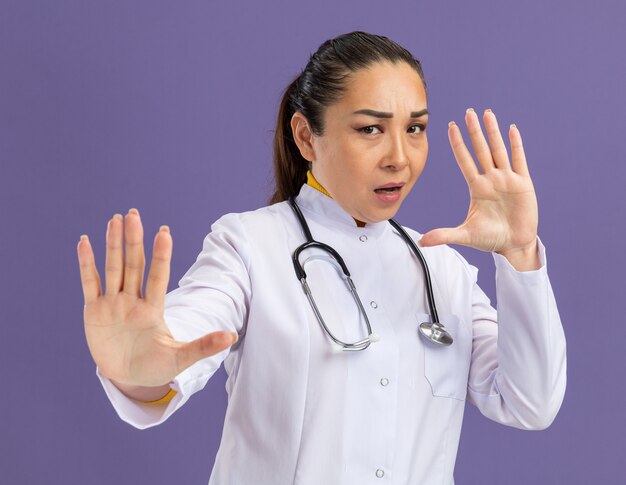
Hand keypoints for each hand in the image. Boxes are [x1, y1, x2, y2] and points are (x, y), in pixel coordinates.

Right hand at [77, 209, 236, 388]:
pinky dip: (86, 264)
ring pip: (113, 268)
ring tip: (116, 220)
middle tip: (134, 214)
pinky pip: (90, 283)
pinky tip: (85, 241)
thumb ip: (203, 346)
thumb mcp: (180, 358)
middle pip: (133, 265)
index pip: (158, 277)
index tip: (164, 232)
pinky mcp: (94, 311)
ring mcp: (113, 304)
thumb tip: (232, 336)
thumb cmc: (156, 366)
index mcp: (153, 310)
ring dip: (113, 245)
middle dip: (134, 240)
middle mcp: (133, 301)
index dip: (161, 256)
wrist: (129, 378)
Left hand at [419, 109, 537, 258]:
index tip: (450, 127)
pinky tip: (512, 129)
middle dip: (474, 131)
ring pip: (498, 150)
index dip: (458, 144)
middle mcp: (491, 179)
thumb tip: (422, 242)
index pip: (464, 160)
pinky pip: (519, 160)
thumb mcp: (465, 235)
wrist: (514, 245)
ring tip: (487, 114)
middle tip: (468, 112)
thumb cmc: (490, 239)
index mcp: (476, 188)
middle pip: (480, 150)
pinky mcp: (523, 184)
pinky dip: (516, 144)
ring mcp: (507, 179)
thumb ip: (444, 235)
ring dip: (493, 132)